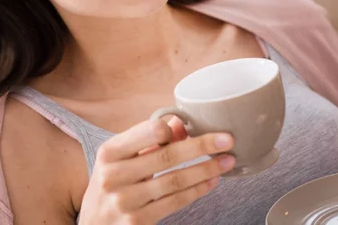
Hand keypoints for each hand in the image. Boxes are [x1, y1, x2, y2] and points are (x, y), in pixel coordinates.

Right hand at [77, 118, 234, 224]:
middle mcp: (113, 175)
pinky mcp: (137, 222)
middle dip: (202, 146)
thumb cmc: (111, 182)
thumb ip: (148, 139)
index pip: (149, 131)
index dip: (173, 128)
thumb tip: (180, 123)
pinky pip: (174, 202)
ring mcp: (125, 201)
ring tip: (227, 161)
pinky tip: (211, 181)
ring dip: (206, 169)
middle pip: (167, 156)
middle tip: (227, 140)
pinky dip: (197, 190)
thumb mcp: (120, 157)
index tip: (193, 127)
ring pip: (175, 180)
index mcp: (109, 151)